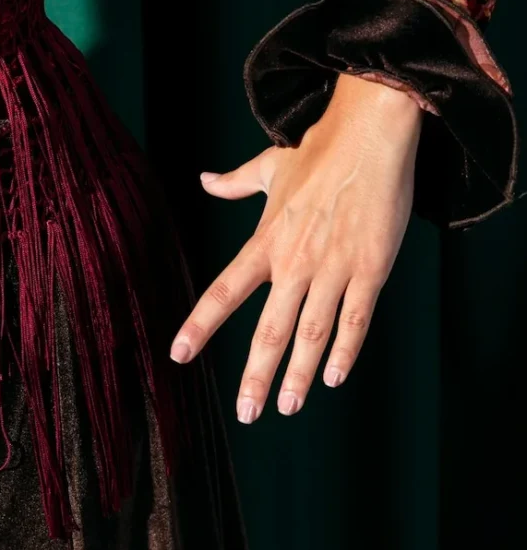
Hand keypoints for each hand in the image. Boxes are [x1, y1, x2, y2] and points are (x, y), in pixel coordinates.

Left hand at [169, 72, 424, 422]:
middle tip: (247, 413)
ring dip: (298, 375)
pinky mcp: (370, 269)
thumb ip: (234, 183)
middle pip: (269, 328)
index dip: (200, 325)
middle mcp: (294, 261)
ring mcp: (333, 268)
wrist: (371, 136)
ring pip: (312, 334)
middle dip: (255, 375)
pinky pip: (356, 319)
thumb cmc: (319, 151)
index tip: (178, 354)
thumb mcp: (269, 167)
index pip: (224, 290)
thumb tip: (204, 180)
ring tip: (286, 407)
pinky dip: (345, 352)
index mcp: (266, 240)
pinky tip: (335, 378)